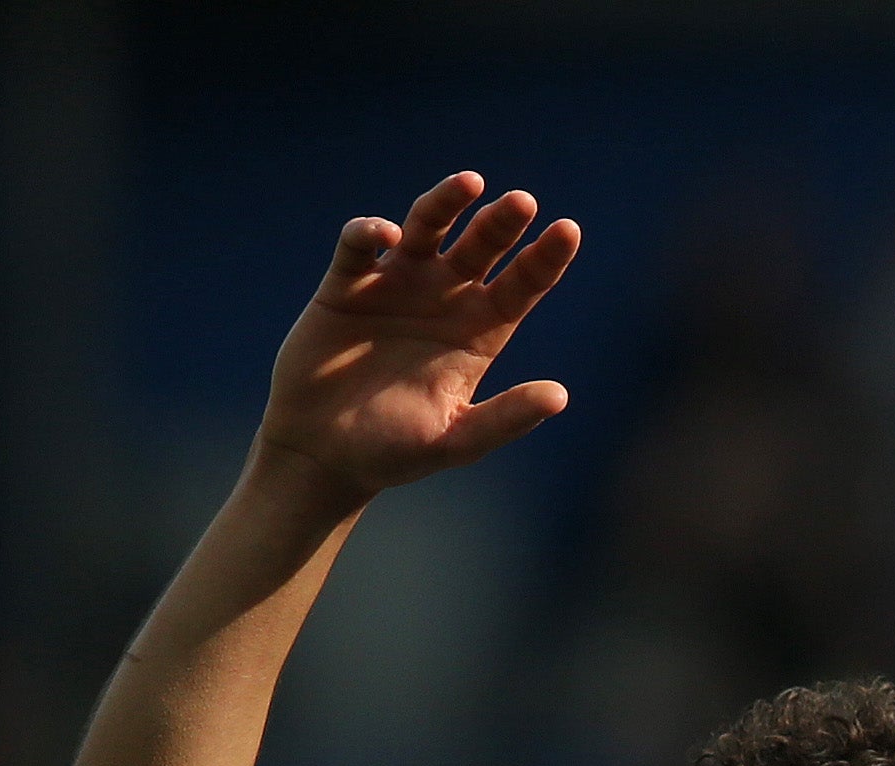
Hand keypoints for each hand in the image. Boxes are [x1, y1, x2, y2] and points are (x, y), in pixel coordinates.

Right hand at [257, 173, 582, 504]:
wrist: (326, 454)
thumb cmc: (397, 451)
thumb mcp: (458, 440)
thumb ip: (506, 418)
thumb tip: (560, 396)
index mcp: (480, 331)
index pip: (522, 285)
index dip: (545, 257)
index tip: (568, 230)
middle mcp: (443, 299)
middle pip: (480, 247)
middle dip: (501, 222)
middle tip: (523, 201)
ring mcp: (396, 286)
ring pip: (424, 228)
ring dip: (445, 203)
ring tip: (470, 183)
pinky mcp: (345, 286)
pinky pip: (358, 246)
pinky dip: (369, 232)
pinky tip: (384, 233)